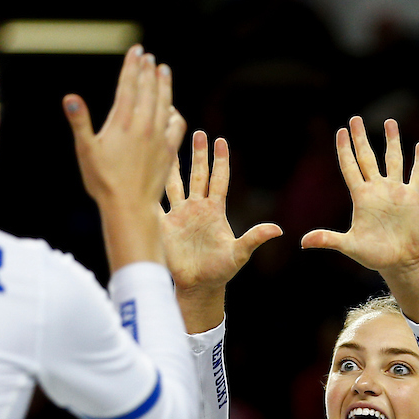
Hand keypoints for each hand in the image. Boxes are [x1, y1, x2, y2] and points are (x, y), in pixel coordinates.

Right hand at [64, 46, 186, 269]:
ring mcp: (159, 138)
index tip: (137, 50)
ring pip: (165, 103)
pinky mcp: (168, 151)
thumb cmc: (103, 181)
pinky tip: (171, 109)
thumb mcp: (86, 151)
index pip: (129, 86)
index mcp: (123, 123)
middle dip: (148, 71)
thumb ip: (80, 122)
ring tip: (163, 71)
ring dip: (164, 85)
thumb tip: (70, 97)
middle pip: (148, 90)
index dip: (132, 66)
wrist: (129, 206)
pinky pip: (176, 125)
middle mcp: (144, 126)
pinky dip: (174, 113)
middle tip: (149, 57)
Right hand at [162, 131, 280, 293]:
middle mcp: (196, 208)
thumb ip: (254, 238)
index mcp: (215, 211)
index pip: (218, 180)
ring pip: (174, 183)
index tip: (221, 140)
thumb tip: (278, 230)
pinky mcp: (163, 226)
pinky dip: (148, 191)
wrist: (198, 286)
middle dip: (198, 154)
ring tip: (167, 144)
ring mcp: (179, 215)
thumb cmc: (221, 271)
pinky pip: (155, 205)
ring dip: (172, 165)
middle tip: (197, 132)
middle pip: (197, 175)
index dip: (220, 161)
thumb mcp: (239, 254)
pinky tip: (141, 175)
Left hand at [301, 117, 418, 274]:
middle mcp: (377, 189)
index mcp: (361, 197)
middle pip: (367, 157)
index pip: (350, 167)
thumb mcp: (349, 246)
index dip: (345, 150)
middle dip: (361, 138)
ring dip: (392, 141)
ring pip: (393, 160)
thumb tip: (303, 242)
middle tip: (355, 118)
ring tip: (389, 122)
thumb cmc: (373, 255)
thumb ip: (328, 240)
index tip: (340, 131)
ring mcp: (395, 191)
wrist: (399, 261)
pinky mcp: (412, 197)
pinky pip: (416, 174)